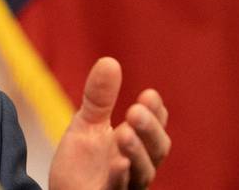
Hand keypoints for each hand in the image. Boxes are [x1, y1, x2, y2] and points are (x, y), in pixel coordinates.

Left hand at [48, 57, 169, 188]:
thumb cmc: (82, 164)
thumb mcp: (87, 125)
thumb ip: (99, 98)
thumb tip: (110, 61)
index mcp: (136, 146)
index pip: (155, 128)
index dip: (156, 113)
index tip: (149, 94)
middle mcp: (137, 168)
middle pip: (156, 150)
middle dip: (150, 130)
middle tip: (135, 110)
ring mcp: (125, 186)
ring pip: (141, 173)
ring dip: (137, 153)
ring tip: (125, 133)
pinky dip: (120, 178)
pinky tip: (118, 165)